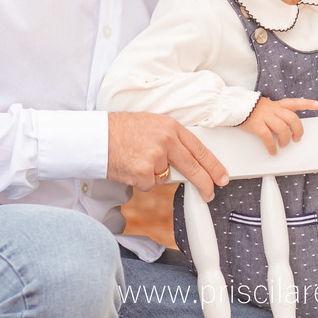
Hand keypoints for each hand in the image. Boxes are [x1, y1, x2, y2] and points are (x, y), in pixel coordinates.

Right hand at [106, 112, 228, 201]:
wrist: (96, 137)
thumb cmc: (121, 130)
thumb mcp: (151, 125)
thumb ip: (170, 139)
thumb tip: (186, 158)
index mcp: (171, 127)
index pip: (199, 149)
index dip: (213, 165)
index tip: (222, 176)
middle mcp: (166, 141)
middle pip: (193, 167)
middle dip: (204, 183)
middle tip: (210, 192)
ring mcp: (155, 158)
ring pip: (165, 177)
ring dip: (154, 174)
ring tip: (137, 159)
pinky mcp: (143, 173)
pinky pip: (149, 184)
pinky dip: (140, 180)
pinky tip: (129, 167)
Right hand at [239, 97, 317, 154]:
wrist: (234, 106)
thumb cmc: (250, 109)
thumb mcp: (266, 107)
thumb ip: (276, 113)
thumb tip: (285, 126)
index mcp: (276, 105)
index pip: (294, 103)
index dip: (306, 104)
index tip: (317, 105)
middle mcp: (273, 110)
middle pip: (292, 118)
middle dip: (298, 130)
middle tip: (297, 138)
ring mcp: (265, 117)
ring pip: (282, 128)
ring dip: (285, 139)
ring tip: (283, 145)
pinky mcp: (257, 125)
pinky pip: (268, 137)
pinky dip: (272, 146)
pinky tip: (273, 151)